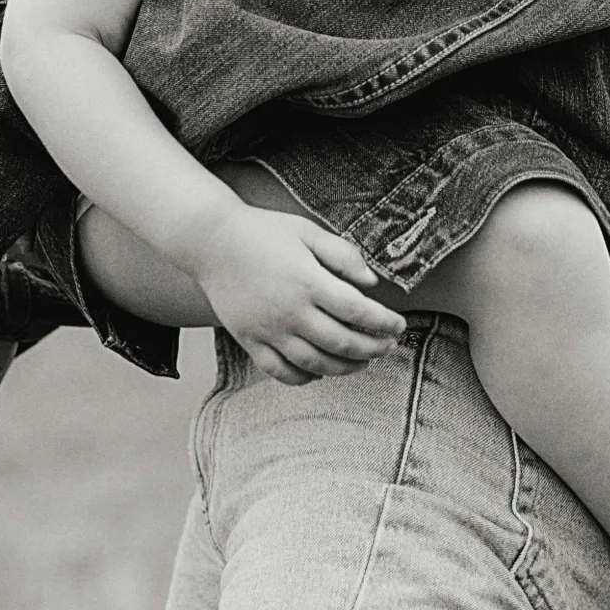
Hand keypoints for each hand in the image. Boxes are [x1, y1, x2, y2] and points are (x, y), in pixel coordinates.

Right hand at [194, 205, 405, 384]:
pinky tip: (320, 372)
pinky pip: (281, 372)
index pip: (357, 312)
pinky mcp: (249, 341)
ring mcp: (268, 331)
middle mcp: (290, 312)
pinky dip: (305, 378)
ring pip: (315, 364)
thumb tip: (372, 283)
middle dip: (373, 348)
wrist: (210, 241)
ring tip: (363, 361)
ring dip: (345, 368)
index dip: (383, 323)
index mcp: (308, 281)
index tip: (399, 325)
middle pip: (342, 343)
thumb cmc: (263, 231)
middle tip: (389, 346)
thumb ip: (343, 255)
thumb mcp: (308, 232)